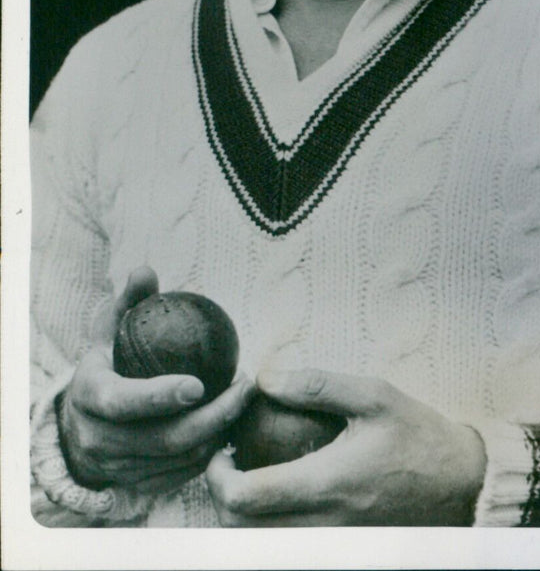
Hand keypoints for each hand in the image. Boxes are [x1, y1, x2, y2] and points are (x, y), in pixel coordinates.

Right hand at [58, 267, 253, 494]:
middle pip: (163, 438)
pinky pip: (182, 474)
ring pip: (178, 459)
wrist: (78, 426)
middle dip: (213, 416)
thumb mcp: (109, 332)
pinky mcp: (138, 485)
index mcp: (90, 397)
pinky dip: (210, 452)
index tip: (199, 383)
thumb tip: (146, 270)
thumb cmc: (106, 366)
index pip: (124, 402)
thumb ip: (129, 302)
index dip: (159, 396)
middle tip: (246, 386)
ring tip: (244, 400)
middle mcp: (99, 439)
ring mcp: (118, 467)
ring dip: (219, 432)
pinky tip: (232, 424)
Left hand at [206, 367, 486, 525]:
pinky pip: (286, 548)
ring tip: (250, 476)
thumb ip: (317, 385)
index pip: (245, 497)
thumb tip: (266, 377)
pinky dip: (267, 527)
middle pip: (241, 531)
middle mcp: (322, 524)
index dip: (217, 475)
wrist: (461, 484)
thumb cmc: (417, 435)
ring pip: (260, 545)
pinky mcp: (340, 550)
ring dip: (242, 515)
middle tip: (229, 462)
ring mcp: (331, 543)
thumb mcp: (374, 395)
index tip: (222, 449)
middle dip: (221, 497)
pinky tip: (279, 495)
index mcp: (326, 484)